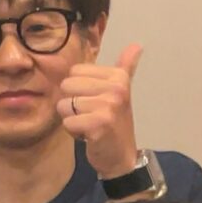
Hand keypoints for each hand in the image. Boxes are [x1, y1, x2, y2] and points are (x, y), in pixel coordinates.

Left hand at [59, 43, 143, 177]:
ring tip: (89, 125)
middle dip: (72, 105)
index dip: (78, 90)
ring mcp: (108, 106)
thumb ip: (126, 67)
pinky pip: (68, 122)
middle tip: (90, 116)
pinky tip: (87, 136)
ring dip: (72, 119)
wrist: (122, 157)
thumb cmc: (116, 124)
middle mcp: (116, 88)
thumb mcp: (121, 92)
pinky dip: (73, 132)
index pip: (74, 72)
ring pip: (64, 105)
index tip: (95, 103)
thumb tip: (137, 45)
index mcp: (118, 77)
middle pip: (67, 86)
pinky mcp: (99, 124)